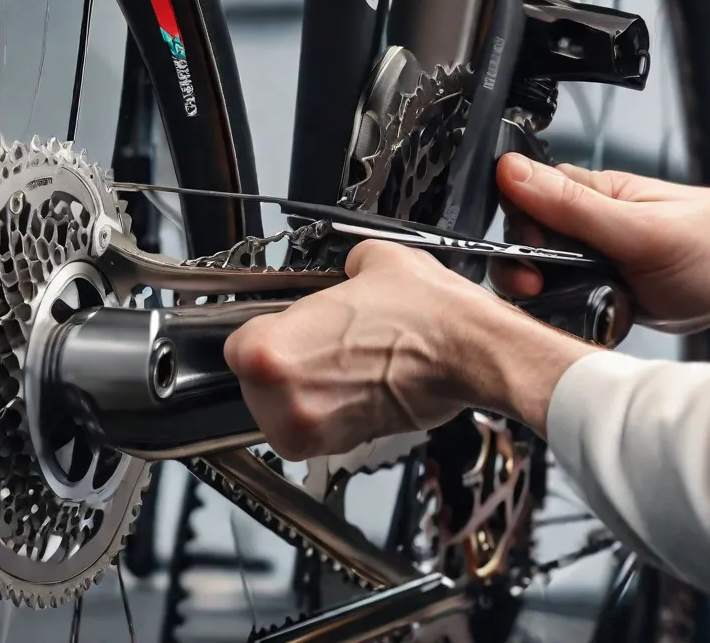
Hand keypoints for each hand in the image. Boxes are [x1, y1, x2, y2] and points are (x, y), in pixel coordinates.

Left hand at [225, 241, 593, 460]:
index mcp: (269, 351)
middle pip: (258, 379)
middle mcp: (282, 399)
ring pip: (286, 406)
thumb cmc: (426, 316)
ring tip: (346, 360)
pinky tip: (360, 380)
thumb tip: (342, 276)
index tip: (288, 324)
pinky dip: (331, 407)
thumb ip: (336, 270)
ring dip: (308, 387)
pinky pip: (316, 425)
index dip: (268, 328)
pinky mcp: (340, 447)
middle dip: (287, 360)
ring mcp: (311, 430)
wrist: (472, 352)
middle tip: (323, 340)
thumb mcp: (369, 261)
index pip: (237, 342)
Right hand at [491, 153, 709, 332]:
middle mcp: (582, 223)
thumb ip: (572, 205)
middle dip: (525, 272)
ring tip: (578, 305)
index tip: (531, 266)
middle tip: (544, 291)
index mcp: (584, 194)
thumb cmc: (709, 241)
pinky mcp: (599, 286)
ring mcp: (590, 256)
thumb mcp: (637, 229)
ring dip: (548, 297)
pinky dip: (569, 314)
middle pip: (522, 244)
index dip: (516, 237)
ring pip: (540, 276)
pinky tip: (589, 318)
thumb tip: (511, 171)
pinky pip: (566, 300)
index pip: (519, 202)